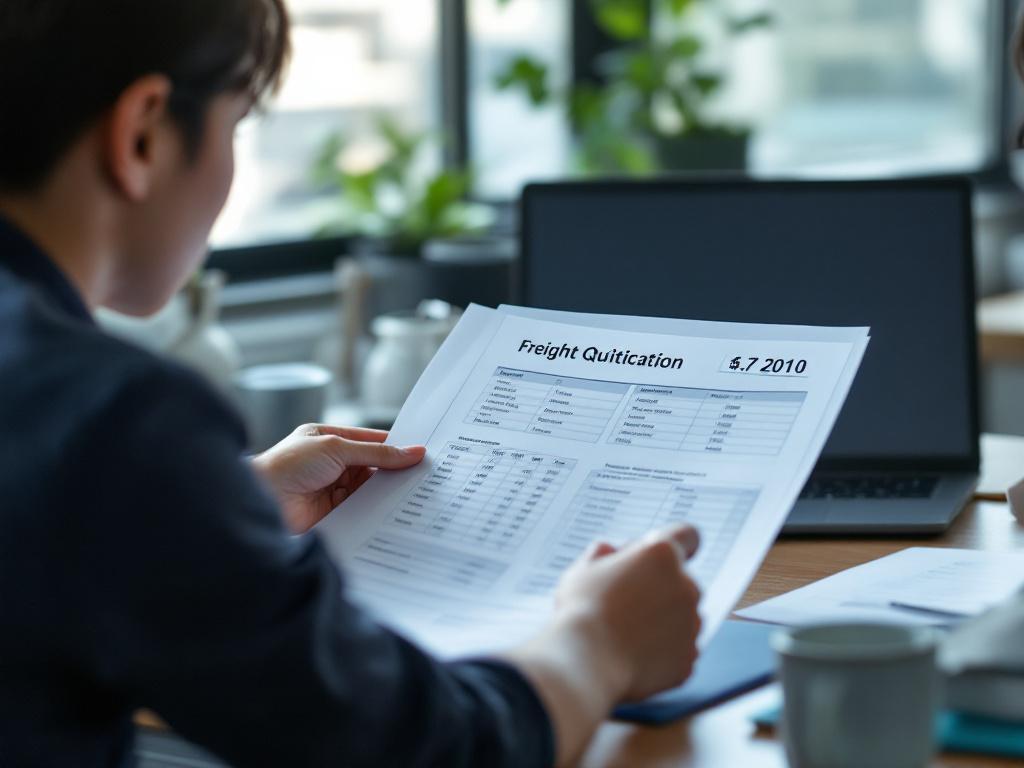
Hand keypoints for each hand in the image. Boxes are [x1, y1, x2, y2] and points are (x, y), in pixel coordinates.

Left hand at [250, 424, 425, 533]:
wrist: (261, 502)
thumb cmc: (287, 466)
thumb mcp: (336, 448)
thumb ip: (376, 452)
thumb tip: (410, 451)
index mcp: (327, 439)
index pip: (369, 440)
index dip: (394, 445)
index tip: (420, 451)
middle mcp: (330, 463)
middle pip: (372, 465)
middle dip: (394, 469)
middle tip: (424, 472)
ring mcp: (332, 488)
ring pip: (370, 488)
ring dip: (388, 490)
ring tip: (416, 491)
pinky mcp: (334, 512)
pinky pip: (363, 508)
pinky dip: (378, 509)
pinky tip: (395, 510)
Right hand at [555, 524, 701, 701]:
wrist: (586, 663)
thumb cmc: (581, 612)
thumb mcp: (583, 570)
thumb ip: (603, 554)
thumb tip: (611, 552)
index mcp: (661, 555)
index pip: (687, 536)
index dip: (675, 544)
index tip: (662, 558)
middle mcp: (685, 586)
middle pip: (682, 581)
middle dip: (662, 589)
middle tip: (627, 604)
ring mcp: (691, 624)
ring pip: (685, 617)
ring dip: (665, 622)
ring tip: (628, 635)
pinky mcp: (689, 657)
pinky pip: (681, 650)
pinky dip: (664, 653)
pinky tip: (635, 657)